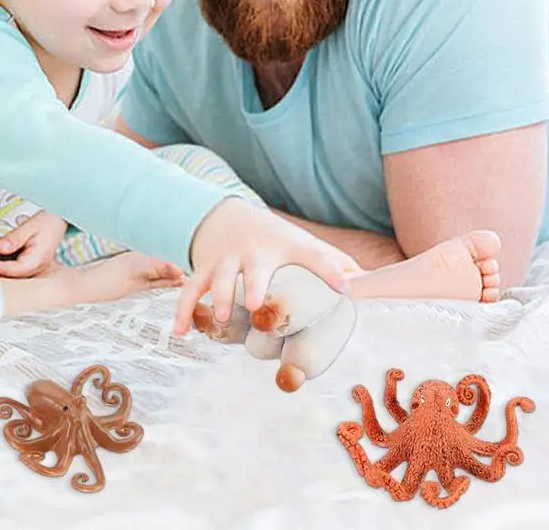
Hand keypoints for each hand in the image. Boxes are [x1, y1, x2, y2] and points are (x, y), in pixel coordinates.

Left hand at [0, 211, 67, 277]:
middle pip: (13, 277)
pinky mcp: (32, 266)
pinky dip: (3, 269)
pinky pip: (16, 272)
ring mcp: (36, 269)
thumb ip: (14, 238)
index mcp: (38, 259)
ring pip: (14, 277)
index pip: (14, 270)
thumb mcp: (30, 226)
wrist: (59, 220)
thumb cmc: (47, 222)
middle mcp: (38, 268)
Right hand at [173, 198, 354, 335]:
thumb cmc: (273, 238)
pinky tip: (181, 332)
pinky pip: (189, 290)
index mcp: (285, 249)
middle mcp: (254, 254)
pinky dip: (184, 310)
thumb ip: (333, 262)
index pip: (312, 256)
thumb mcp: (302, 243)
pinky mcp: (203, 268)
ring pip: (217, 279)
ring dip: (216, 299)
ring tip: (219, 320)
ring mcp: (226, 260)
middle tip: (254, 305)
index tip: (345, 287)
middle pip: (254, 269)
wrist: (225, 216)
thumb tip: (367, 283)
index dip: (329, 270)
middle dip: (253, 286)